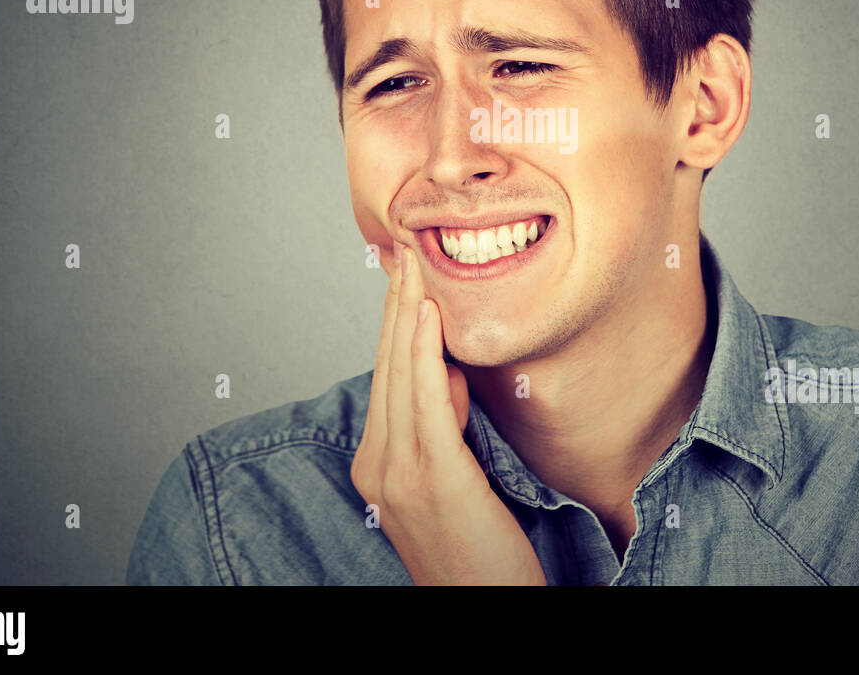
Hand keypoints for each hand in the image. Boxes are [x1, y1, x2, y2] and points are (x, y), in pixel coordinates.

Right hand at [349, 240, 546, 584]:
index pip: (385, 376)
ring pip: (400, 374)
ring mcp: (398, 473)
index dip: (390, 321)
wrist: (482, 610)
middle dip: (394, 304)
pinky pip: (424, 401)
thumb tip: (446, 369)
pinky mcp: (431, 478)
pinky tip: (428, 314)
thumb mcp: (453, 474)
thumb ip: (443, 422)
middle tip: (402, 249)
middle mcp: (376, 465)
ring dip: (406, 312)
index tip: (400, 275)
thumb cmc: (478, 550)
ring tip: (414, 264)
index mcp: (377, 464)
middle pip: (386, 366)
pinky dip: (423, 351)